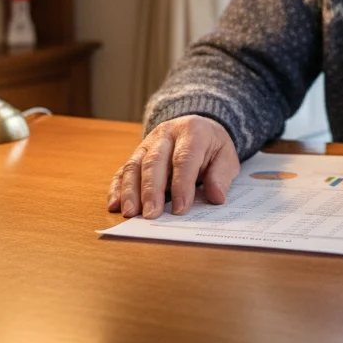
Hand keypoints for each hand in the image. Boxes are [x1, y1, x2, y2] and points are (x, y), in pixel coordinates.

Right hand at [107, 115, 239, 218]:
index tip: (180, 209)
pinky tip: (115, 205)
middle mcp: (166, 134)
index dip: (181, 185)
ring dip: (130, 191)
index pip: (183, 159)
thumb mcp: (226, 156)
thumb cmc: (212, 147)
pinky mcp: (136, 154)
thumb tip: (216, 197)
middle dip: (151, 190)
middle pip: (154, 162)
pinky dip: (117, 188)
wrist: (198, 127)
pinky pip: (122, 170)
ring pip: (134, 165)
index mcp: (192, 131)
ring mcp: (147, 143)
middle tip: (151, 215)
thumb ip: (221, 176)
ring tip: (130, 213)